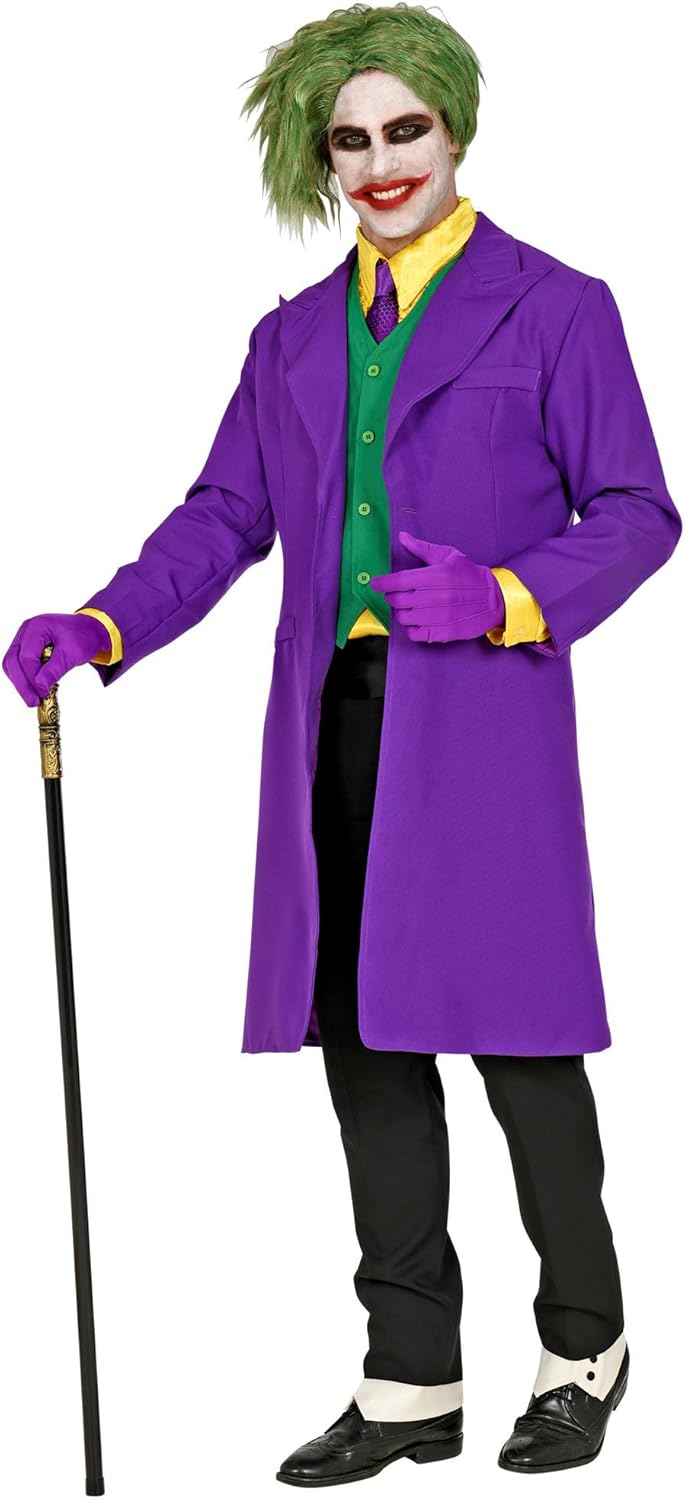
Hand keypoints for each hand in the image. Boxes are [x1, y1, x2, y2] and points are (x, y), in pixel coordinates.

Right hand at [2, 612, 110, 706]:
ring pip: (11, 664)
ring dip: (20, 683)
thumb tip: (40, 686)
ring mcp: (23, 638)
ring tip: (34, 699)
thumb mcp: (73, 652)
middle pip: (12, 660)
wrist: (89, 630)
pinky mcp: (25, 648)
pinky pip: (17, 665)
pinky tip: (34, 690)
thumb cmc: (83, 637)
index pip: (27, 656)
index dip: (33, 677)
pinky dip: (23, 679)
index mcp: (37, 627)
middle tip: (33, 702)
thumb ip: (55, 669)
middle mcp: (26, 631)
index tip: (44, 693)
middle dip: (22, 684)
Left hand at [371, 531, 504, 642]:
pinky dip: (411, 629)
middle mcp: (436, 597)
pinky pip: (415, 634)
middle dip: (393, 597)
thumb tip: (403, 537)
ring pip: (404, 618)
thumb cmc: (470, 575)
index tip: (375, 583)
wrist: (494, 599)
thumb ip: (423, 549)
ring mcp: (439, 617)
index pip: (399, 581)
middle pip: (398, 600)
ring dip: (402, 613)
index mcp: (436, 576)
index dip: (383, 583)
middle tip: (398, 594)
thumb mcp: (449, 556)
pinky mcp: (444, 632)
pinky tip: (417, 621)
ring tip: (410, 607)